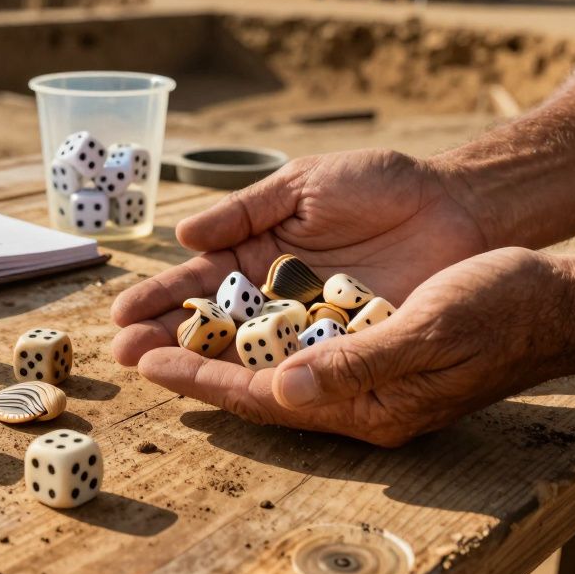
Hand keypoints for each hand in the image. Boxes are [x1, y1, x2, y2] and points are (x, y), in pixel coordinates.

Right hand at [112, 150, 487, 365]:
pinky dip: (266, 379)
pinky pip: (300, 367)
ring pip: (246, 353)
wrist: (456, 204)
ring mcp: (308, 327)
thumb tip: (182, 235)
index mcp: (258, 253)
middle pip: (211, 323)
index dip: (158, 296)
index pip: (198, 279)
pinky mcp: (345, 349)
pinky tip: (229, 388)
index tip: (118, 315)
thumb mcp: (304, 184)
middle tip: (121, 355)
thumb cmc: (379, 184)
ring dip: (200, 364)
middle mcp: (275, 296)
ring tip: (155, 373)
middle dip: (164, 338)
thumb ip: (245, 209)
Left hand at [130, 248, 574, 445]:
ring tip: (159, 326)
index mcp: (368, 406)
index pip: (264, 398)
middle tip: (127, 346)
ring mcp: (364, 371)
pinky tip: (227, 307)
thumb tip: (283, 387)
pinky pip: (300, 339)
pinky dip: (257, 324)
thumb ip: (357, 365)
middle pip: (254, 385)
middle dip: (192, 364)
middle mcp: (357, 395)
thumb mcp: (429, 332)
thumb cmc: (502, 310)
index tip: (145, 361)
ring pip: (270, 360)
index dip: (202, 379)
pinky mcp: (372, 341)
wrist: (557, 298)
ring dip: (215, 343)